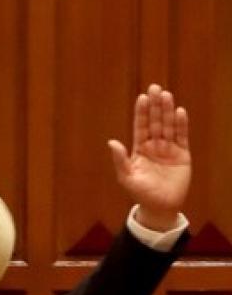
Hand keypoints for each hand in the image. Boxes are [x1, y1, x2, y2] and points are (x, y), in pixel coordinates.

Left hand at [108, 83, 190, 230]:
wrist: (160, 207)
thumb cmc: (141, 193)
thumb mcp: (127, 177)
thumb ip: (120, 160)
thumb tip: (111, 142)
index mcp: (139, 149)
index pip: (140, 127)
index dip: (141, 112)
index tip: (142, 97)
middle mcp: (154, 146)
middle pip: (155, 122)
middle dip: (155, 106)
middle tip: (155, 88)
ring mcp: (169, 149)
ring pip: (168, 126)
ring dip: (167, 111)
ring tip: (166, 95)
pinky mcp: (182, 154)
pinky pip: (182, 136)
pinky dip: (181, 125)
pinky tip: (179, 112)